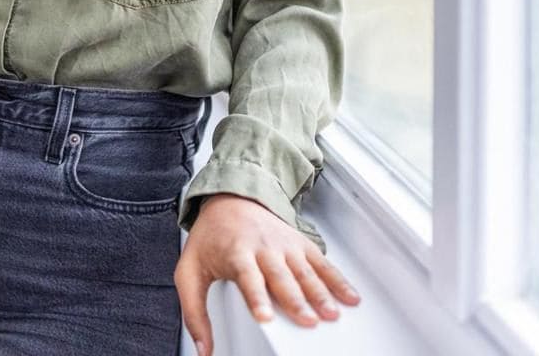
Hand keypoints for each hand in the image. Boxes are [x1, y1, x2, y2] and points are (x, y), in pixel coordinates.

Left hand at [174, 192, 359, 352]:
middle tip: (308, 321)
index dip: (257, 298)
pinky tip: (349, 296)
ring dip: (320, 293)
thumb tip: (202, 350)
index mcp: (235, 253)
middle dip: (295, 300)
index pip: (247, 278)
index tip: (264, 316)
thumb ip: (194, 312)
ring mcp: (283, 244)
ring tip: (332, 314)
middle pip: (281, 277)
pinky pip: (320, 262)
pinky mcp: (298, 242)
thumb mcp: (189, 270)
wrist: (229, 198)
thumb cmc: (210, 238)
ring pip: (304, 271)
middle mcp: (262, 247)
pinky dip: (336, 279)